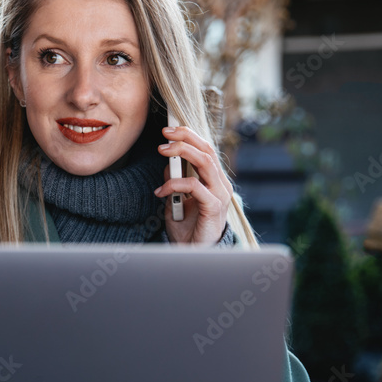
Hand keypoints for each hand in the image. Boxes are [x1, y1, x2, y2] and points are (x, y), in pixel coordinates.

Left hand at [154, 126, 231, 244]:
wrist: (193, 252)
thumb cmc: (187, 228)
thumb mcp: (175, 200)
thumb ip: (175, 182)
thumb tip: (168, 165)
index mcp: (213, 179)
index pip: (205, 149)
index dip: (189, 135)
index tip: (169, 128)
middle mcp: (220, 183)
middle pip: (206, 150)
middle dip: (185, 137)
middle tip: (164, 134)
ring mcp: (219, 194)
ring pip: (205, 162)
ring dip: (182, 152)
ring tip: (163, 151)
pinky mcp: (214, 206)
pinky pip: (195, 186)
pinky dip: (175, 184)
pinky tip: (161, 190)